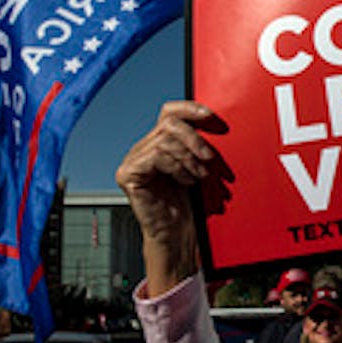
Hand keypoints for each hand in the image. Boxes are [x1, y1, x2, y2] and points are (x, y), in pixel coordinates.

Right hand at [115, 101, 221, 294]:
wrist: (179, 234)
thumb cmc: (191, 203)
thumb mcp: (199, 166)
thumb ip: (198, 144)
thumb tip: (214, 120)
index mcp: (159, 143)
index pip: (169, 112)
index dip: (189, 108)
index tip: (210, 115)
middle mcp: (142, 148)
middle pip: (169, 123)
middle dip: (194, 138)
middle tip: (209, 158)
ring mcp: (132, 160)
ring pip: (164, 140)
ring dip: (189, 158)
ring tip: (199, 175)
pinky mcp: (127, 174)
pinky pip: (156, 156)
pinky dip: (177, 167)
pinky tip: (186, 181)